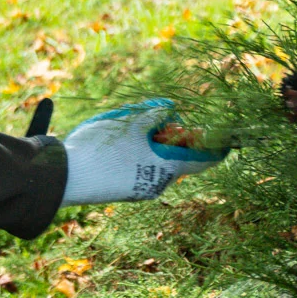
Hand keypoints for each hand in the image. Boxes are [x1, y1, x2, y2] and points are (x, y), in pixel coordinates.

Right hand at [59, 99, 225, 204]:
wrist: (68, 178)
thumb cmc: (103, 149)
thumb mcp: (132, 122)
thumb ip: (156, 113)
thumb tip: (172, 108)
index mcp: (168, 168)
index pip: (205, 157)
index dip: (217, 144)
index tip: (229, 135)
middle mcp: (159, 182)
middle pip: (178, 155)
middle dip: (173, 133)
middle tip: (159, 115)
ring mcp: (141, 188)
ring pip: (157, 159)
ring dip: (152, 140)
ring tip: (132, 123)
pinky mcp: (126, 189)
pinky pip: (141, 166)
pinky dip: (139, 151)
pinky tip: (120, 139)